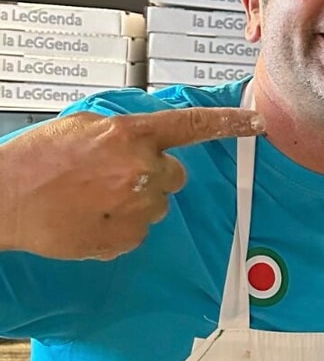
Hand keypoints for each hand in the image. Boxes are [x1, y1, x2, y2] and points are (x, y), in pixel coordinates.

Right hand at [0, 107, 263, 260]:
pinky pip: (139, 231)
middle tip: (111, 176)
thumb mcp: (84, 126)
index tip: (260, 122)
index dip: (230, 123)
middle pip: (175, 175)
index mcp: (131, 134)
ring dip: (133, 201)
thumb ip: (127, 130)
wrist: (3, 199)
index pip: (193, 125)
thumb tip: (153, 136)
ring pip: (156, 204)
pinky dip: (119, 227)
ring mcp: (136, 207)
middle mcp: (142, 169)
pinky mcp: (126, 238)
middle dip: (153, 175)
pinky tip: (89, 218)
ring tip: (91, 198)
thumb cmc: (38, 159)